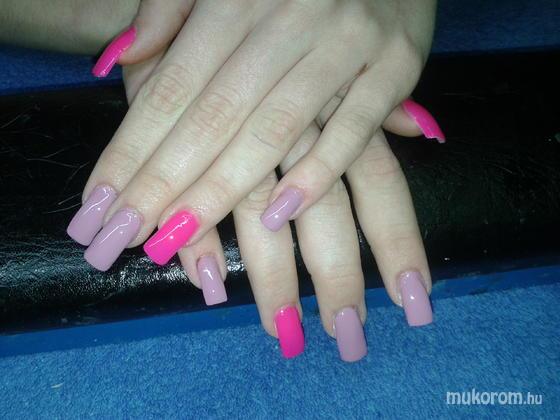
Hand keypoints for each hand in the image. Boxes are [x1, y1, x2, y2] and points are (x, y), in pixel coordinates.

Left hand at [68, 0, 443, 272]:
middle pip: (215, 115)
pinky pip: (354, 127)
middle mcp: (286, 16)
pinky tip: (279, 215)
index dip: (133, 148)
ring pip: (275, 128)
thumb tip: (120, 55)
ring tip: (178, 235)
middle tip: (124, 236)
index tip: (102, 203)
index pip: (173, 87)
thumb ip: (169, 8)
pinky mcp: (395, 64)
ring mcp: (345, 40)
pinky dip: (319, 172)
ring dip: (224, 188)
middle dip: (165, 181)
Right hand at [120, 57, 432, 361]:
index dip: (401, 245)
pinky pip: (191, 190)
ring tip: (282, 334)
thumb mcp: (340, 50)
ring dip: (272, 274)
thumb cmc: (288, 17)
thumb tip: (423, 129)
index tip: (417, 305)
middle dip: (338, 279)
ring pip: (259, 209)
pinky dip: (202, 231)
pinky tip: (210, 283)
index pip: (381, 184)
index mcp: (346, 96)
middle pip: (326, 212)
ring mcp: (241, 120)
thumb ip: (376, 98)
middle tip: (350, 343)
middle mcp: (301, 114)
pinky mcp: (188, 119)